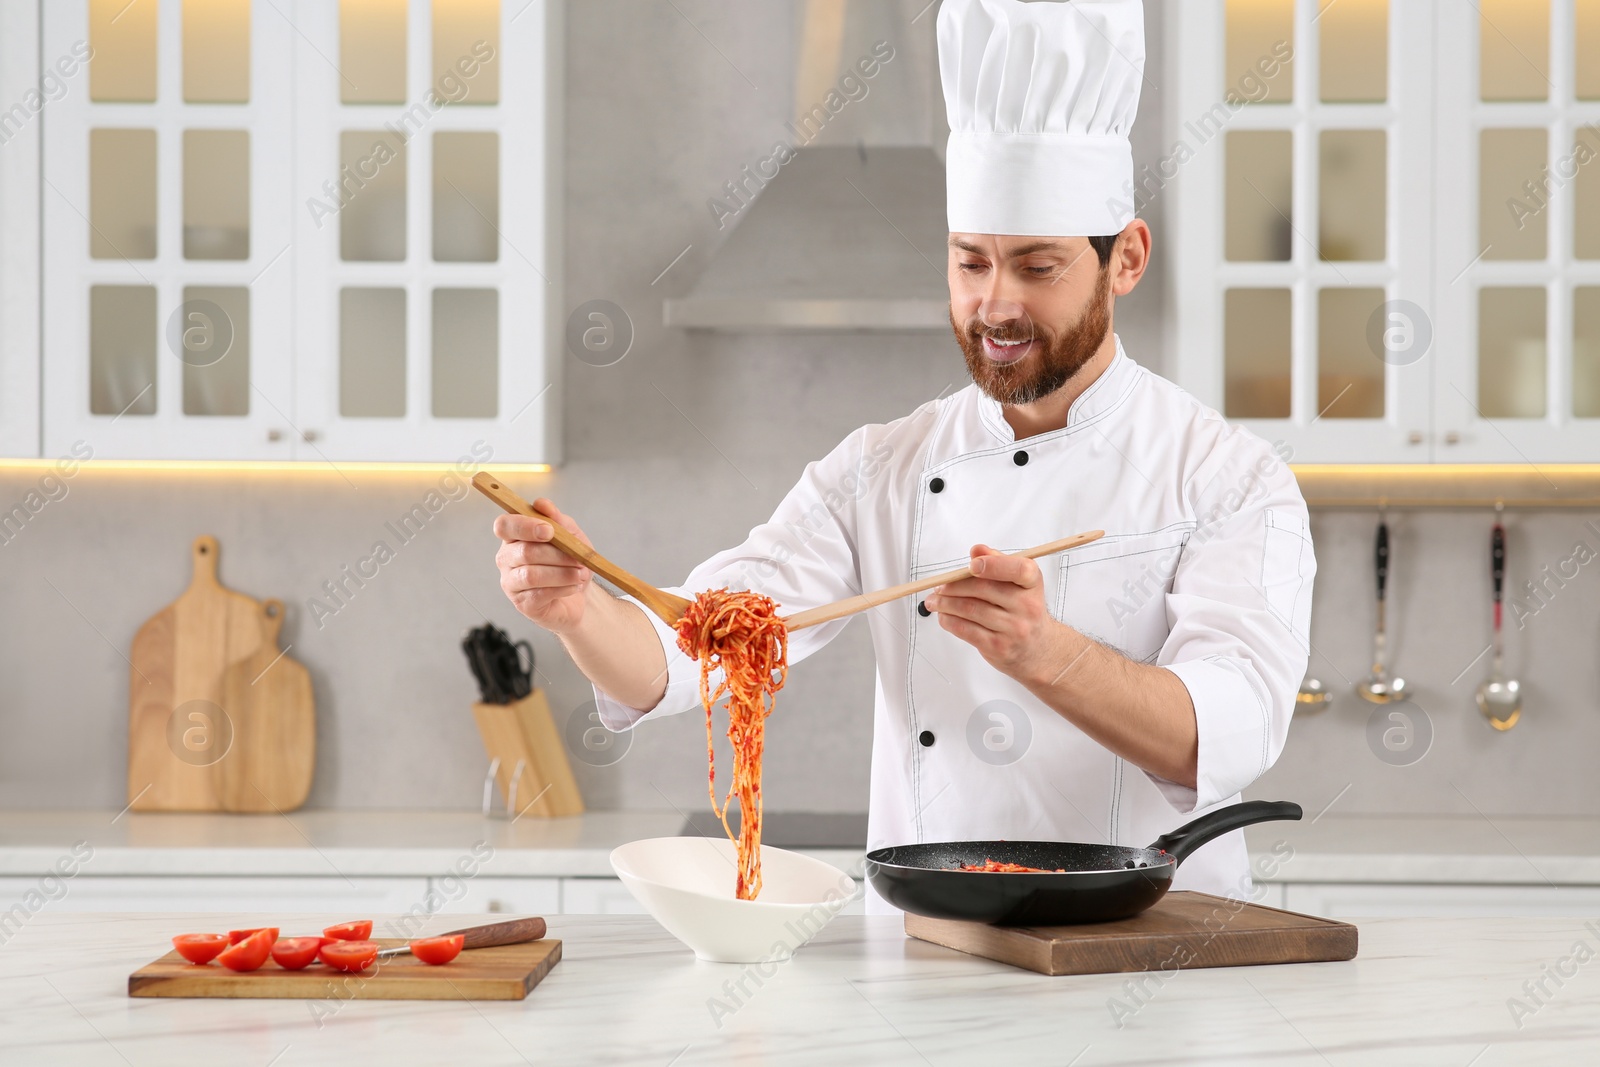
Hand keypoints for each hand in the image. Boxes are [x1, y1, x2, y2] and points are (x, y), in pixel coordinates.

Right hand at [494, 499, 594, 635]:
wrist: (580, 594)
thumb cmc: (570, 562)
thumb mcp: (571, 536)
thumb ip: (558, 520)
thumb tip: (541, 504)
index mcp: (514, 537)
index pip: (504, 525)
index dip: (524, 526)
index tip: (549, 530)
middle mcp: (506, 558)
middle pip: (524, 551)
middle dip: (557, 555)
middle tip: (579, 559)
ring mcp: (511, 582)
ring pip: (531, 574)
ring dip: (562, 573)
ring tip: (580, 574)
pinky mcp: (522, 603)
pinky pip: (539, 594)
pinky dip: (562, 588)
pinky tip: (574, 586)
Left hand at [924, 544, 1072, 684]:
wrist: (1038, 649)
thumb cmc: (1022, 609)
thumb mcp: (1018, 583)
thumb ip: (997, 563)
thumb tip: (977, 550)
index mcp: (1033, 584)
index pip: (1020, 569)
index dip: (994, 565)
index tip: (971, 565)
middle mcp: (1028, 606)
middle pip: (984, 589)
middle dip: (954, 585)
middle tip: (938, 586)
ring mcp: (1014, 629)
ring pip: (970, 609)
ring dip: (945, 603)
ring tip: (934, 601)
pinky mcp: (999, 646)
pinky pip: (966, 630)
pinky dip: (949, 620)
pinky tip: (943, 616)